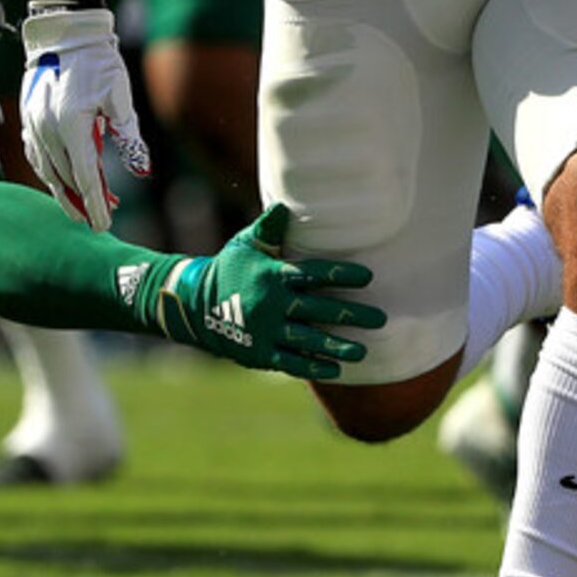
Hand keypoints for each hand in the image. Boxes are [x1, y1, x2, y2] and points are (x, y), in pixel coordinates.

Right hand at [19, 5, 148, 229]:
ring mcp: (34, 125)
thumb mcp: (119, 98)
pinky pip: (37, 155)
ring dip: (65, 190)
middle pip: (65, 179)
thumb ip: (129, 137)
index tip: (103, 226)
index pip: (84, 177)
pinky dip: (50, 172)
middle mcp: (47, 130)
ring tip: (82, 205)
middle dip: (83, 201)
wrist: (65, 34)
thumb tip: (142, 171)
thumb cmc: (98, 63)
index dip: (95, 204)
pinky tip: (61, 180)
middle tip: (100, 218)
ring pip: (47, 170)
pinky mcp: (28, 118)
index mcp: (71, 125)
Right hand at [129, 204, 383, 379]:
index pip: (313, 274)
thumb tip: (284, 206)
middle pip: (318, 309)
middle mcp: (272, 304)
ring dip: (337, 345)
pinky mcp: (260, 353)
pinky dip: (313, 366)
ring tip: (363, 350)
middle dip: (351, 314)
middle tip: (381, 318)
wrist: (195, 305)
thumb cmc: (229, 269)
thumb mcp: (245, 245)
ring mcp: (266, 331)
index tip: (368, 277)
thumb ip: (268, 228)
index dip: (340, 275)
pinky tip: (336, 369)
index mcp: (273, 275)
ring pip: (308, 339)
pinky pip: (291, 361)